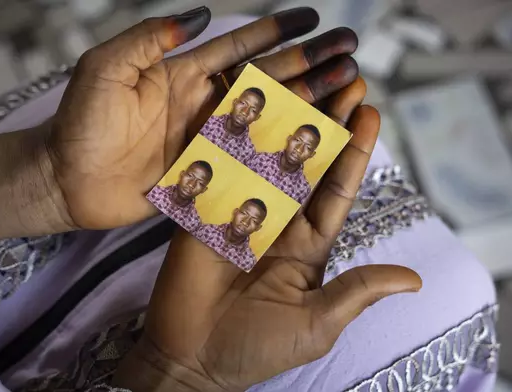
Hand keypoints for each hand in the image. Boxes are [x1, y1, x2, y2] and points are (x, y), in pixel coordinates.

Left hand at [0, 6, 362, 239]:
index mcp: (181, 74)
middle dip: (308, 67)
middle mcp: (201, 105)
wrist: (63, 179)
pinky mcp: (205, 175)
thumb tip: (198, 15)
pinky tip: (313, 147)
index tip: (312, 21)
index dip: (275, 33)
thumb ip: (147, 40)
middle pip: (265, 82)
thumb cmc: (78, 121)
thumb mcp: (105, 68)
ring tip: (346, 93)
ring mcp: (206, 141)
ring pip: (266, 120)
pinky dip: (282, 154)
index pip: (238, 48)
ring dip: (306, 106)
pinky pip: (250, 162)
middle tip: (349, 55)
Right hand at [113, 80, 422, 391]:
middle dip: (326, 123)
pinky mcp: (204, 213)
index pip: (335, 191)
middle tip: (345, 83)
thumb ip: (357, 291)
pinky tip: (246, 106)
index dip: (353, 153)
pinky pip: (221, 171)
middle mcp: (276, 222)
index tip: (370, 113)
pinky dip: (231, 138)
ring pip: (266, 158)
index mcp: (306, 246)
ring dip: (285, 121)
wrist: (193, 361)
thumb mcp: (317, 323)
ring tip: (306, 81)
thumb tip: (412, 279)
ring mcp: (239, 214)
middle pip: (305, 164)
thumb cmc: (257, 349)